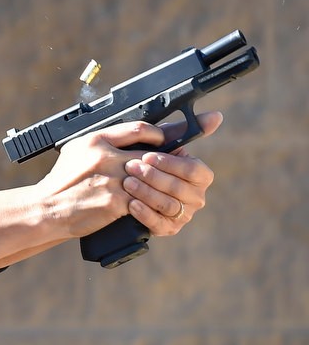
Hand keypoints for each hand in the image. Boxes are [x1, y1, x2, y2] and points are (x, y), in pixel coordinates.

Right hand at [35, 112, 220, 238]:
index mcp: (97, 139)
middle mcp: (105, 156)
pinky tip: (156, 203)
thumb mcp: (78, 149)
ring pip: (151, 178)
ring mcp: (112, 179)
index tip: (171, 137)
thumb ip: (105, 141)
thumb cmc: (62, 181)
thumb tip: (135, 137)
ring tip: (175, 185)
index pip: (139, 128)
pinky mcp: (114, 202)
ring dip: (164, 182)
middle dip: (172, 158)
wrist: (46, 209)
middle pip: (152, 154)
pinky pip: (143, 199)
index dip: (160, 133)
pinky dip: (151, 202)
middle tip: (189, 156)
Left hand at [122, 111, 219, 236]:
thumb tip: (217, 116)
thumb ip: (184, 130)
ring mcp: (184, 215)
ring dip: (146, 193)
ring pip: (167, 204)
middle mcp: (197, 197)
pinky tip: (131, 204)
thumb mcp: (162, 146)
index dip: (169, 163)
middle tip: (131, 168)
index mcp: (201, 176)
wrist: (126, 190)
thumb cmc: (148, 164)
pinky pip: (158, 223)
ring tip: (127, 183)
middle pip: (177, 187)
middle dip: (152, 176)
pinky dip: (144, 213)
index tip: (148, 156)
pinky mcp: (169, 229)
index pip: (192, 169)